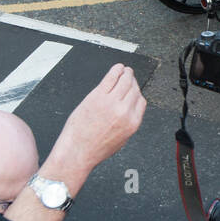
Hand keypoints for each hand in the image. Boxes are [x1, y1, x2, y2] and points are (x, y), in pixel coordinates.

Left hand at [51, 63, 145, 177]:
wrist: (78, 151)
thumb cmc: (95, 148)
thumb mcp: (121, 139)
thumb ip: (128, 123)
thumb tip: (129, 109)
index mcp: (132, 123)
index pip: (141, 101)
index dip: (137, 92)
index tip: (134, 88)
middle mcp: (124, 111)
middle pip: (134, 89)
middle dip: (132, 81)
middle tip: (129, 76)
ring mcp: (111, 102)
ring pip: (125, 81)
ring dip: (126, 73)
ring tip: (124, 70)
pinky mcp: (97, 96)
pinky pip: (111, 78)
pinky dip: (116, 70)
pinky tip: (117, 68)